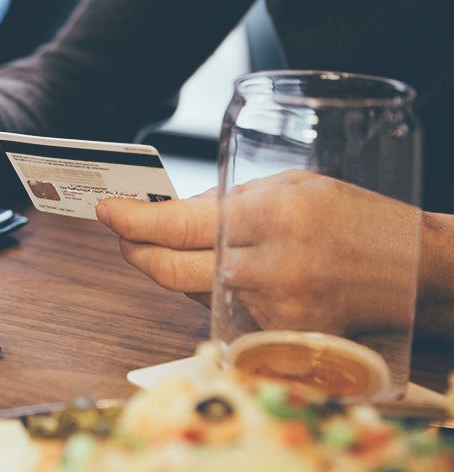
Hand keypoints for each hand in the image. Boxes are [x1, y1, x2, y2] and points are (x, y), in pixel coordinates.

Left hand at [96, 170, 422, 334]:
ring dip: (175, 267)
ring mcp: (274, 308)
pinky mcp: (280, 337)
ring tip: (176, 243)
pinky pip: (221, 311)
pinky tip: (222, 271)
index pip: (178, 225)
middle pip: (169, 271)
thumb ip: (226, 201)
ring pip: (191, 291)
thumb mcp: (290, 185)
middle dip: (136, 251)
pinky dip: (211, 289)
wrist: (414, 272)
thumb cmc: (354, 218)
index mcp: (271, 216)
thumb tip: (169, 213)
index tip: (108, 211)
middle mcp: (269, 266)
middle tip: (123, 233)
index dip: (133, 221)